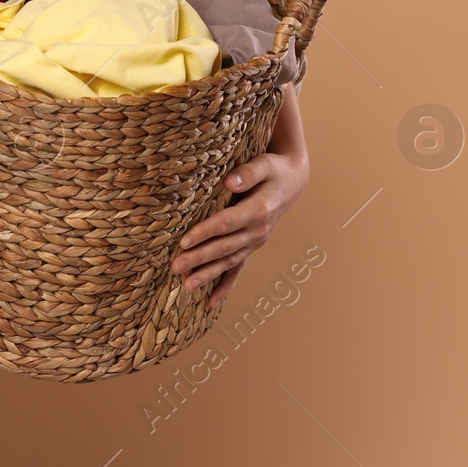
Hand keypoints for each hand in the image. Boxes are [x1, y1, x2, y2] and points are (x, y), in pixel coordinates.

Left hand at [171, 82, 309, 308]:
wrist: (293, 182)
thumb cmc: (274, 169)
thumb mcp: (265, 164)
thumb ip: (248, 172)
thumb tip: (230, 182)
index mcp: (259, 210)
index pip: (226, 224)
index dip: (205, 232)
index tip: (184, 241)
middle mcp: (258, 231)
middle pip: (224, 247)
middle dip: (199, 259)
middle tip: (175, 267)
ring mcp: (256, 242)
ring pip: (229, 262)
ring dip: (207, 275)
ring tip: (186, 286)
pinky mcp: (252, 246)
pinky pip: (238, 269)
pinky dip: (225, 286)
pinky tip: (211, 302)